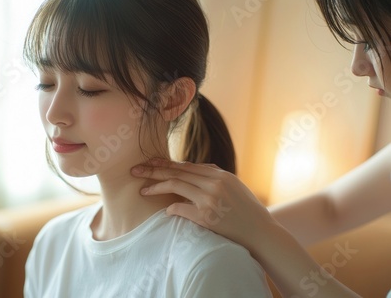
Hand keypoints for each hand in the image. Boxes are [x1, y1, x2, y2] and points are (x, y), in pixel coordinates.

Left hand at [131, 158, 274, 248]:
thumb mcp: (234, 185)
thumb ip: (214, 176)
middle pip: (176, 172)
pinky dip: (171, 208)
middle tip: (135, 170)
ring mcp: (210, 199)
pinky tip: (165, 211)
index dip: (165, 163)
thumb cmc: (246, 210)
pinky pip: (180, 208)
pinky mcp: (206, 217)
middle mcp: (213, 183)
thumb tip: (194, 167)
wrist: (260, 232)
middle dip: (153, 170)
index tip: (150, 162)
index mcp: (220, 174)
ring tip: (142, 189)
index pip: (186, 165)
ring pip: (175, 186)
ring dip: (156, 187)